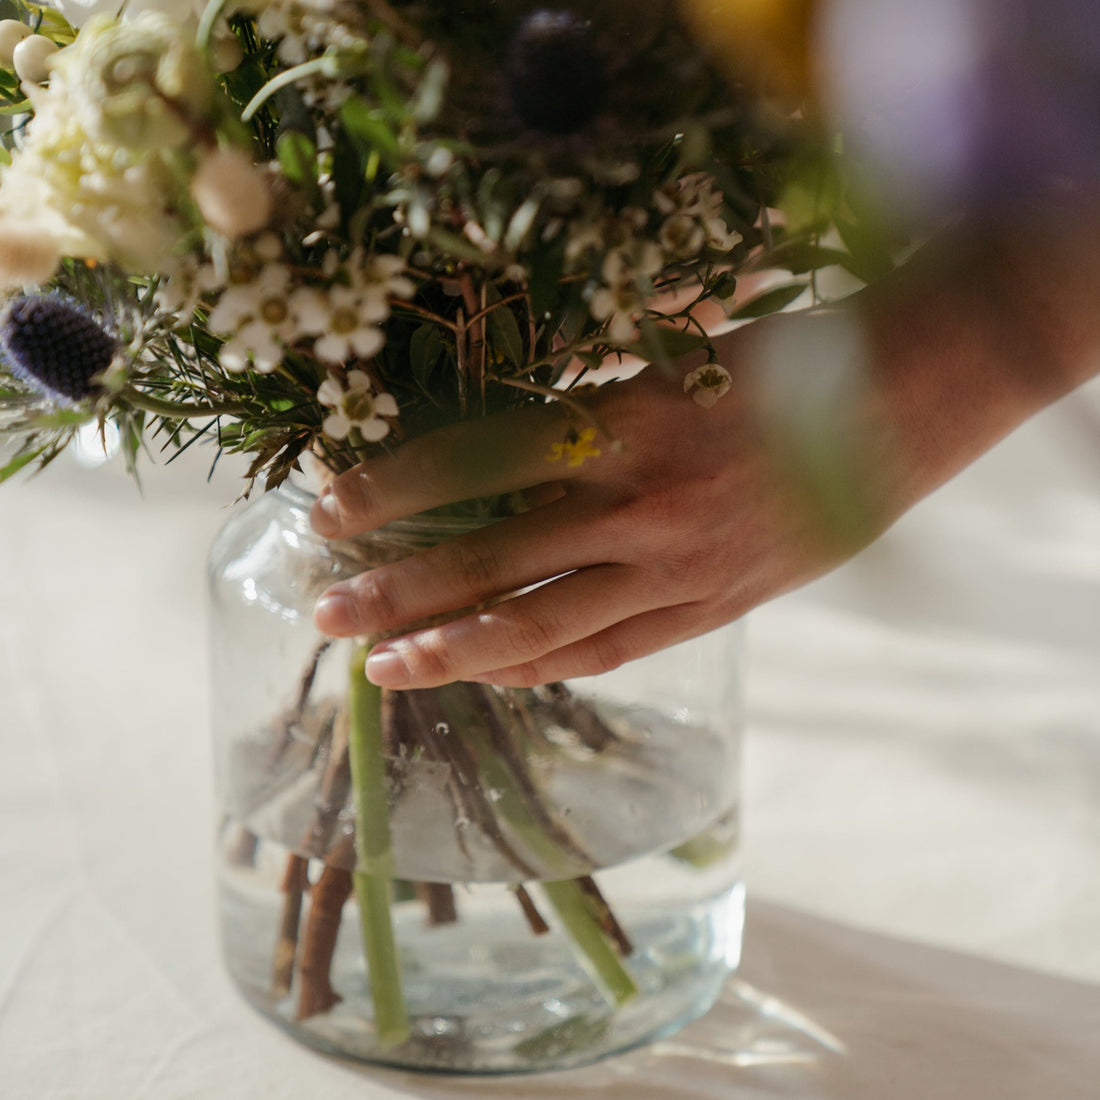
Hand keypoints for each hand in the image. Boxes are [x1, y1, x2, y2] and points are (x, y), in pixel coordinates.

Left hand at [309, 328, 870, 687]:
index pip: (481, 460)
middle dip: (399, 590)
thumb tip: (486, 426)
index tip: (328, 510)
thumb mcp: (677, 354)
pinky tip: (489, 677)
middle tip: (322, 609)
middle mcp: (642, 503)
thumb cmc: (786, 356)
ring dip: (455, 650)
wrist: (908, 398)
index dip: (398, 488)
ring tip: (384, 668)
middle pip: (493, 559)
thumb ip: (587, 399)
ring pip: (544, 626)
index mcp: (627, 420)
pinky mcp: (715, 608)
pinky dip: (543, 666)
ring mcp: (680, 568)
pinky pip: (612, 650)